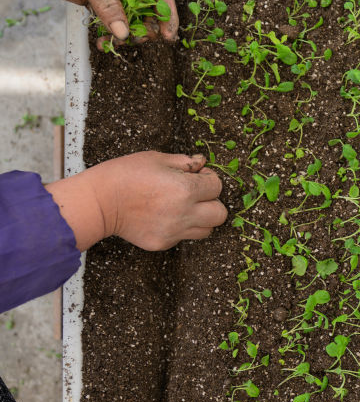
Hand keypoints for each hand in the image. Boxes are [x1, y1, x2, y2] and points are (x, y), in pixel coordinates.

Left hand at [0, 0, 177, 42]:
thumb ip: (109, 6)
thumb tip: (124, 33)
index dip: (167, 13)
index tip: (167, 34)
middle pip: (147, 7)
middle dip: (146, 26)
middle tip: (139, 40)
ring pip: (129, 17)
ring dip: (127, 32)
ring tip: (118, 42)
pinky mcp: (95, 0)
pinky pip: (110, 20)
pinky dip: (110, 32)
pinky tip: (104, 41)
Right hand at [47, 152, 226, 251]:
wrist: (97, 202)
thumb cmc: (124, 174)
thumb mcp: (156, 158)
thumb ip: (185, 162)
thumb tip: (202, 163)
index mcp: (185, 189)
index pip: (217, 187)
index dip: (209, 179)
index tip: (196, 176)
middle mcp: (184, 213)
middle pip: (220, 214)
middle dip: (212, 202)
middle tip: (196, 195)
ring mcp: (174, 231)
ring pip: (207, 230)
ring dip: (201, 218)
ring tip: (182, 207)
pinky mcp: (163, 243)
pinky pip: (183, 237)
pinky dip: (180, 228)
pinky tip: (162, 216)